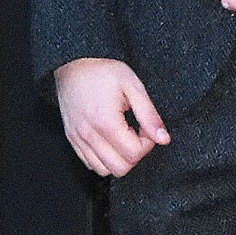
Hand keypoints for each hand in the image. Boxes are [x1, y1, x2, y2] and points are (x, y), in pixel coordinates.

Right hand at [55, 57, 170, 177]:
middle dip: (135, 154)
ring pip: (104, 170)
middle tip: (136, 133)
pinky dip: (104, 159)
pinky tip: (110, 140)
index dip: (147, 144)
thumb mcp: (133, 86)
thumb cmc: (102, 72)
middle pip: (120, 168)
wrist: (73, 64)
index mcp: (106, 121)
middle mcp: (88, 134)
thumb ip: (149, 115)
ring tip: (123, 136)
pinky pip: (90, 164)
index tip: (146, 128)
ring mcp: (78, 139)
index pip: (134, 154)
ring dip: (119, 159)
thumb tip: (163, 139)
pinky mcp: (72, 139)